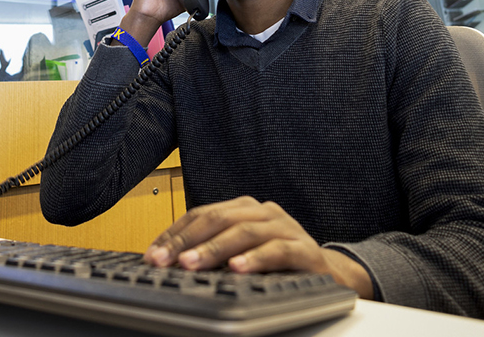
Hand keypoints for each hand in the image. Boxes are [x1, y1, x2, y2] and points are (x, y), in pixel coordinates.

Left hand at [142, 196, 374, 297]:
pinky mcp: (305, 248)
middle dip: (187, 241)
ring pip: (244, 232)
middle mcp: (263, 212)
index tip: (152, 255)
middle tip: (165, 260)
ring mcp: (285, 227)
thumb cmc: (278, 262)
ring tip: (192, 264)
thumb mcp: (242, 251)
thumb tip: (169, 261)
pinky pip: (277, 250)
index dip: (174, 234)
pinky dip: (255, 259)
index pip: (200, 214)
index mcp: (244, 208)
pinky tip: (237, 268)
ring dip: (214, 249)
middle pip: (218, 218)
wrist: (330, 274)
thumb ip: (212, 251)